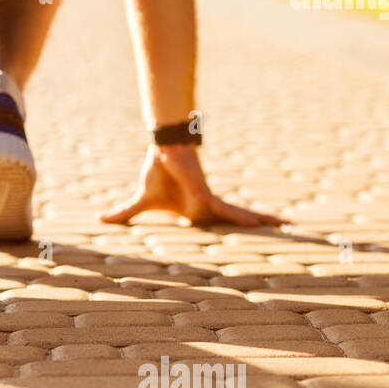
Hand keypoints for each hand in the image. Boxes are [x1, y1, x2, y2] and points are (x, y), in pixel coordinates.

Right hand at [101, 144, 287, 226]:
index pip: (220, 221)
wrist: (161, 153)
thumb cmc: (156, 174)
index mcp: (197, 211)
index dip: (237, 226)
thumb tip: (100, 218)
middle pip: (238, 219)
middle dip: (262, 222)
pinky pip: (228, 211)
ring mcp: (210, 202)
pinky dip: (243, 218)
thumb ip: (125, 213)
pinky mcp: (207, 197)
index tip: (254, 234)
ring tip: (288, 223)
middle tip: (286, 225)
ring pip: (240, 216)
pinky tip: (261, 223)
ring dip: (264, 219)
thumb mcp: (141, 201)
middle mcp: (209, 207)